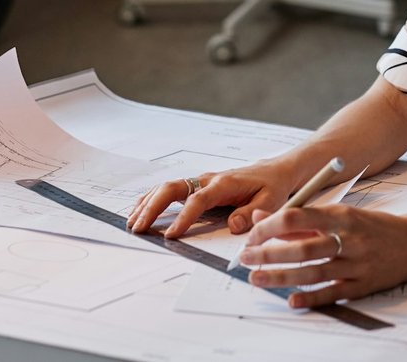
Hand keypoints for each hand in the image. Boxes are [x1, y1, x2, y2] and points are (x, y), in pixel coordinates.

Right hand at [128, 160, 295, 238]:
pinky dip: (153, 198)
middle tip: (139, 228)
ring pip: (167, 187)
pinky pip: (170, 189)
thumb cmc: (272, 187)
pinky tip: (141, 210)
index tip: (170, 235)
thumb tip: (232, 226)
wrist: (274, 171)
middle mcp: (208, 180)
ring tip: (133, 223)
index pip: (197, 200)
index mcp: (224, 184)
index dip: (183, 217)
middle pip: (172, 188)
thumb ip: (252, 214)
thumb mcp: (270, 201)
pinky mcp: (197, 186)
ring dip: (148, 203)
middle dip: (153, 207)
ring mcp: (200, 181)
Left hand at [239, 203, 406, 305]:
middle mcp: (349, 239)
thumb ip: (302, 219)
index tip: (252, 235)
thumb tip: (263, 219)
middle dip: (268, 254)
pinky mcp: (362, 285)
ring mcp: (357, 264)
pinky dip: (310, 297)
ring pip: (312, 272)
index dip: (270, 227)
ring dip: (281, 277)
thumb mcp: (341, 214)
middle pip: (302, 248)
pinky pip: (332, 293)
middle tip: (246, 259)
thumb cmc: (372, 227)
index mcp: (342, 215)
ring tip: (257, 279)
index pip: (297, 217)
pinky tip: (291, 300)